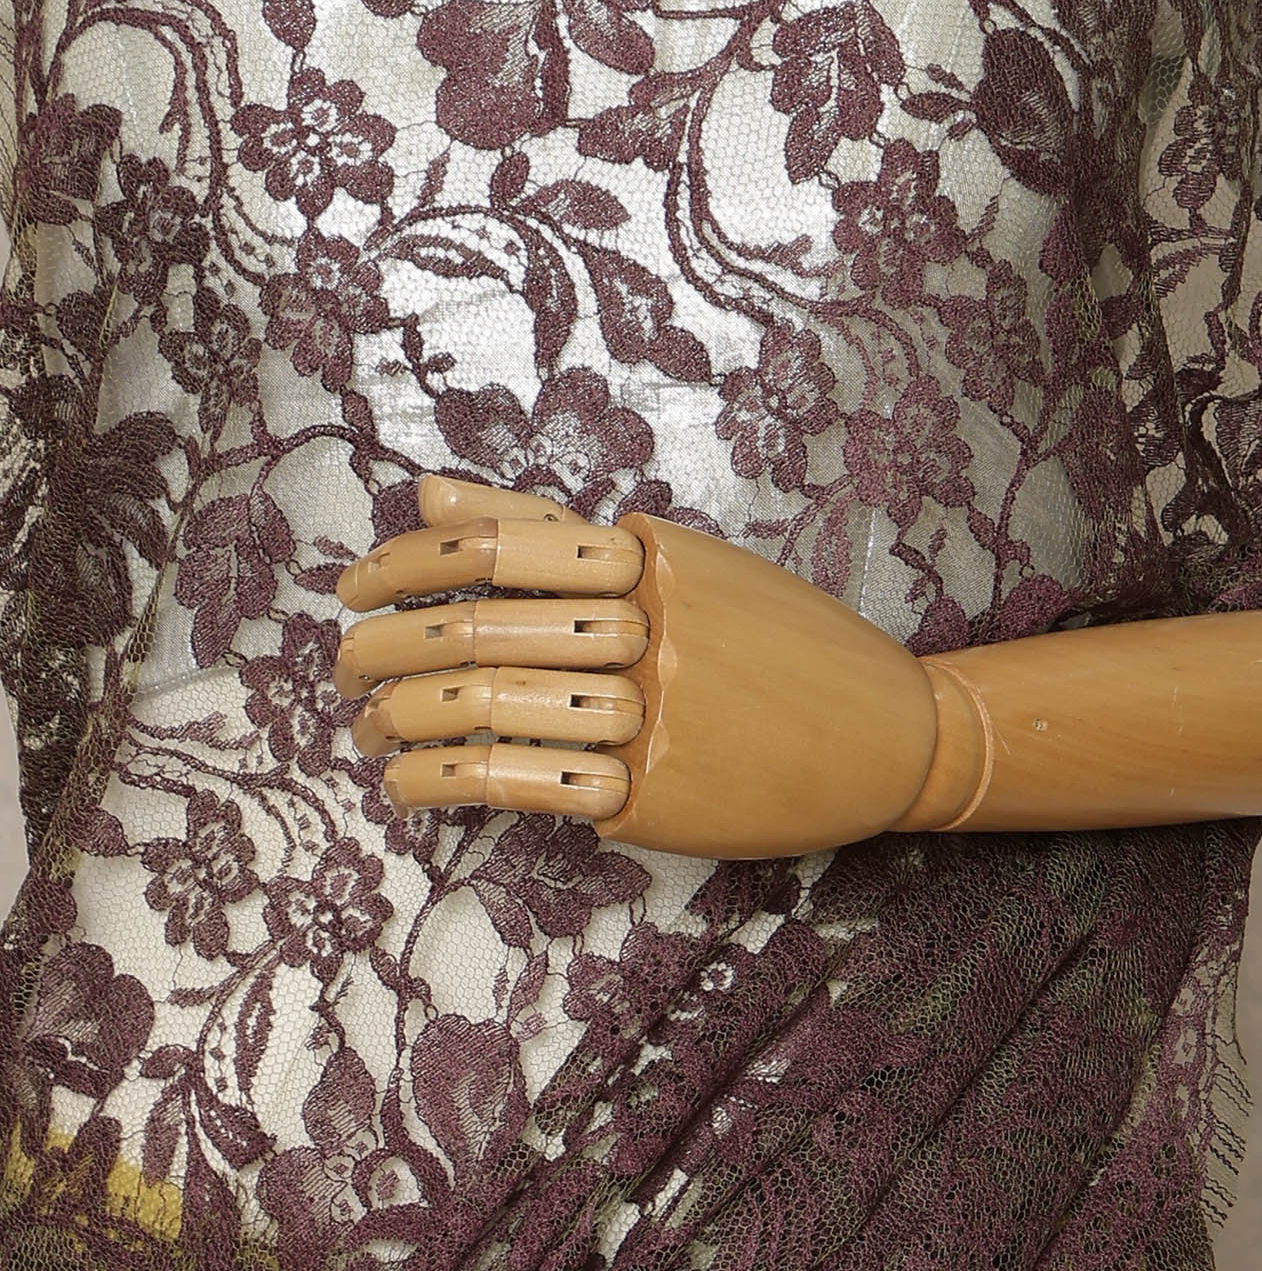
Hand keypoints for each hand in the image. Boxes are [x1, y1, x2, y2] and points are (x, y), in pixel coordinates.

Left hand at [334, 476, 945, 858]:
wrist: (892, 734)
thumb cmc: (784, 645)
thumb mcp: (687, 568)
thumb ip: (556, 532)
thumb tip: (430, 492)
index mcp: (657, 560)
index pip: (504, 543)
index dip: (410, 562)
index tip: (355, 584)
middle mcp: (653, 628)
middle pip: (484, 625)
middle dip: (386, 647)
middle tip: (340, 665)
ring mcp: (655, 714)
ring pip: (491, 705)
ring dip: (403, 720)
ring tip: (367, 729)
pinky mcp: (654, 796)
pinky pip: (523, 784)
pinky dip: (446, 783)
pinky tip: (406, 785)